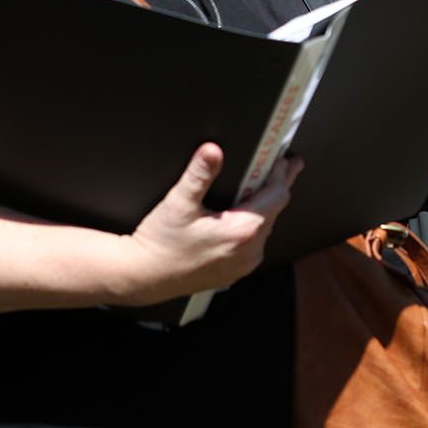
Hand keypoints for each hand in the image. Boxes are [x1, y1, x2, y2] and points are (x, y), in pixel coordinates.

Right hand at [116, 144, 298, 305]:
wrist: (143, 277)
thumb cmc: (160, 245)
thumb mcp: (179, 203)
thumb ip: (199, 174)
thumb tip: (213, 151)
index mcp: (242, 231)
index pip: (278, 194)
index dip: (280, 173)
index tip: (280, 158)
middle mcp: (250, 250)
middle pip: (276, 209)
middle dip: (276, 185)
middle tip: (284, 165)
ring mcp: (245, 263)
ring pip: (266, 226)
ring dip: (265, 205)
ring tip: (262, 185)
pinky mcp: (236, 270)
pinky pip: (255, 241)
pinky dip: (254, 223)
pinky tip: (243, 213)